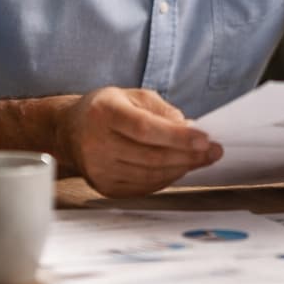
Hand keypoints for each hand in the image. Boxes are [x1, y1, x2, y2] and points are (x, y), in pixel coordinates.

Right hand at [58, 87, 221, 197]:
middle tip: (214, 151)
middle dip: (188, 155)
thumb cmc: (106, 109)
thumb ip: (163, 111)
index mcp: (103, 112)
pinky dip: (167, 178)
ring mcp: (98, 169)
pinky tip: (180, 168)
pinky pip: (144, 187)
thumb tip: (192, 131)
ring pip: (150, 175)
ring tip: (201, 158)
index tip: (205, 139)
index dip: (177, 137)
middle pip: (151, 156)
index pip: (144, 129)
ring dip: (182, 168)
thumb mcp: (133, 96)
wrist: (69, 131)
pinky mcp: (104, 187)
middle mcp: (96, 143)